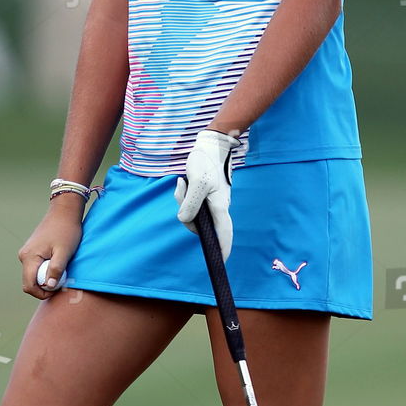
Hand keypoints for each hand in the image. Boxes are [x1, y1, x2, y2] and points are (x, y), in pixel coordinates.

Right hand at [18, 196, 83, 298]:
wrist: (64, 212)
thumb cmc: (66, 230)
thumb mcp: (64, 251)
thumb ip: (56, 269)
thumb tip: (49, 286)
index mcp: (29, 257)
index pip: (29, 285)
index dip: (42, 293)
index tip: (57, 290)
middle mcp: (24, 256)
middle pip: (30, 282)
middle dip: (45, 286)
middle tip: (62, 281)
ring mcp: (27, 253)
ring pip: (34, 275)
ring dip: (46, 277)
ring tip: (62, 270)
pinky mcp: (32, 251)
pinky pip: (36, 267)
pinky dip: (46, 270)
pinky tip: (58, 263)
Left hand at [174, 128, 241, 260]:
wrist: (210, 144)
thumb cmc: (206, 162)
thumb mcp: (196, 183)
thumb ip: (190, 204)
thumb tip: (185, 220)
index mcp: (219, 206)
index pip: (224, 233)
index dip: (223, 248)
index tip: (222, 261)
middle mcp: (218, 207)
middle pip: (202, 224)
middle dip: (188, 217)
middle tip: (182, 193)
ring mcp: (212, 201)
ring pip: (194, 213)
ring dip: (183, 201)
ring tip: (182, 183)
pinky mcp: (206, 196)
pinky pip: (191, 203)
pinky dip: (184, 196)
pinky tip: (182, 182)